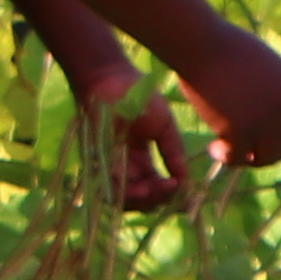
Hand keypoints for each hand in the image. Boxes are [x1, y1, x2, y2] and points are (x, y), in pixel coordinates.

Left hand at [81, 71, 195, 213]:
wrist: (110, 78)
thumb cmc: (137, 96)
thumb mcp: (164, 127)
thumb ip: (173, 153)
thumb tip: (185, 180)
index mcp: (139, 160)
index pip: (153, 186)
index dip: (168, 193)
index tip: (181, 186)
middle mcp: (123, 167)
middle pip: (139, 199)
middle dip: (157, 199)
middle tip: (171, 188)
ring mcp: (108, 166)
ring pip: (124, 199)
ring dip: (143, 201)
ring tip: (155, 190)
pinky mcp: (94, 162)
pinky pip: (109, 188)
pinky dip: (127, 193)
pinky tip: (145, 187)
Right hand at [182, 28, 280, 169]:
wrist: (201, 44)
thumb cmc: (225, 47)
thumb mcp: (265, 64)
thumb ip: (276, 88)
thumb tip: (273, 116)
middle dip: (271, 150)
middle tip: (251, 149)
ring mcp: (263, 119)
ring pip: (268, 157)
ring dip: (250, 159)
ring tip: (230, 151)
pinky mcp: (238, 129)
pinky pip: (238, 157)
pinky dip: (227, 157)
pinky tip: (214, 148)